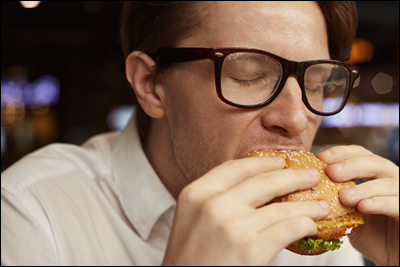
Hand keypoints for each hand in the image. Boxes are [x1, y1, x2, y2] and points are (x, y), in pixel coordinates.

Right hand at [161, 156, 329, 264]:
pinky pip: (288, 228)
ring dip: (307, 204)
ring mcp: (233, 225)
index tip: (280, 161)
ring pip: (282, 206)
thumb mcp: (192, 221)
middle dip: (293, 175)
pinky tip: (311, 225)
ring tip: (320, 203)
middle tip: (310, 174)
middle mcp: (213, 204)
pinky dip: (305, 224)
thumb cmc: (191, 260)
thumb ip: (215, 200)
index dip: (263, 162)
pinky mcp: (251, 248)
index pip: (235, 168)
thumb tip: (255, 188)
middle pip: (262, 180)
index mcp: (196, 193)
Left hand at [317, 145, 398, 265]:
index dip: (340, 153)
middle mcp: (390, 179)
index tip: (320, 158)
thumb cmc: (368, 231)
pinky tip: (363, 207)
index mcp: (374, 173)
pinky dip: (380, 203)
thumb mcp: (346, 212)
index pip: (359, 153)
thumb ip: (332, 198)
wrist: (392, 255)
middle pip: (373, 162)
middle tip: (330, 172)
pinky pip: (397, 203)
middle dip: (350, 165)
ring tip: (344, 196)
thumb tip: (301, 188)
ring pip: (386, 182)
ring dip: (363, 187)